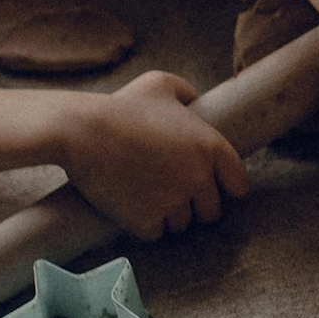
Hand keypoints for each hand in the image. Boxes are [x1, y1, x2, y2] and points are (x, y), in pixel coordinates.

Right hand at [58, 71, 249, 240]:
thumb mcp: (159, 84)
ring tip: (150, 201)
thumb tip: (194, 101)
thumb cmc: (119, 105)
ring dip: (170, 217)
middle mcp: (198, 177)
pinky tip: (134, 211)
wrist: (80, 131)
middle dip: (196, 206)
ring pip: (182, 224)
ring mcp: (173, 201)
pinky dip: (146, 226)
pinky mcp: (146, 220)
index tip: (216, 191)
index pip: (237, 183)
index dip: (227, 189)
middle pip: (211, 210)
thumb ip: (185, 91)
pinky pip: (156, 233)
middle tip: (176, 197)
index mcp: (210, 146)